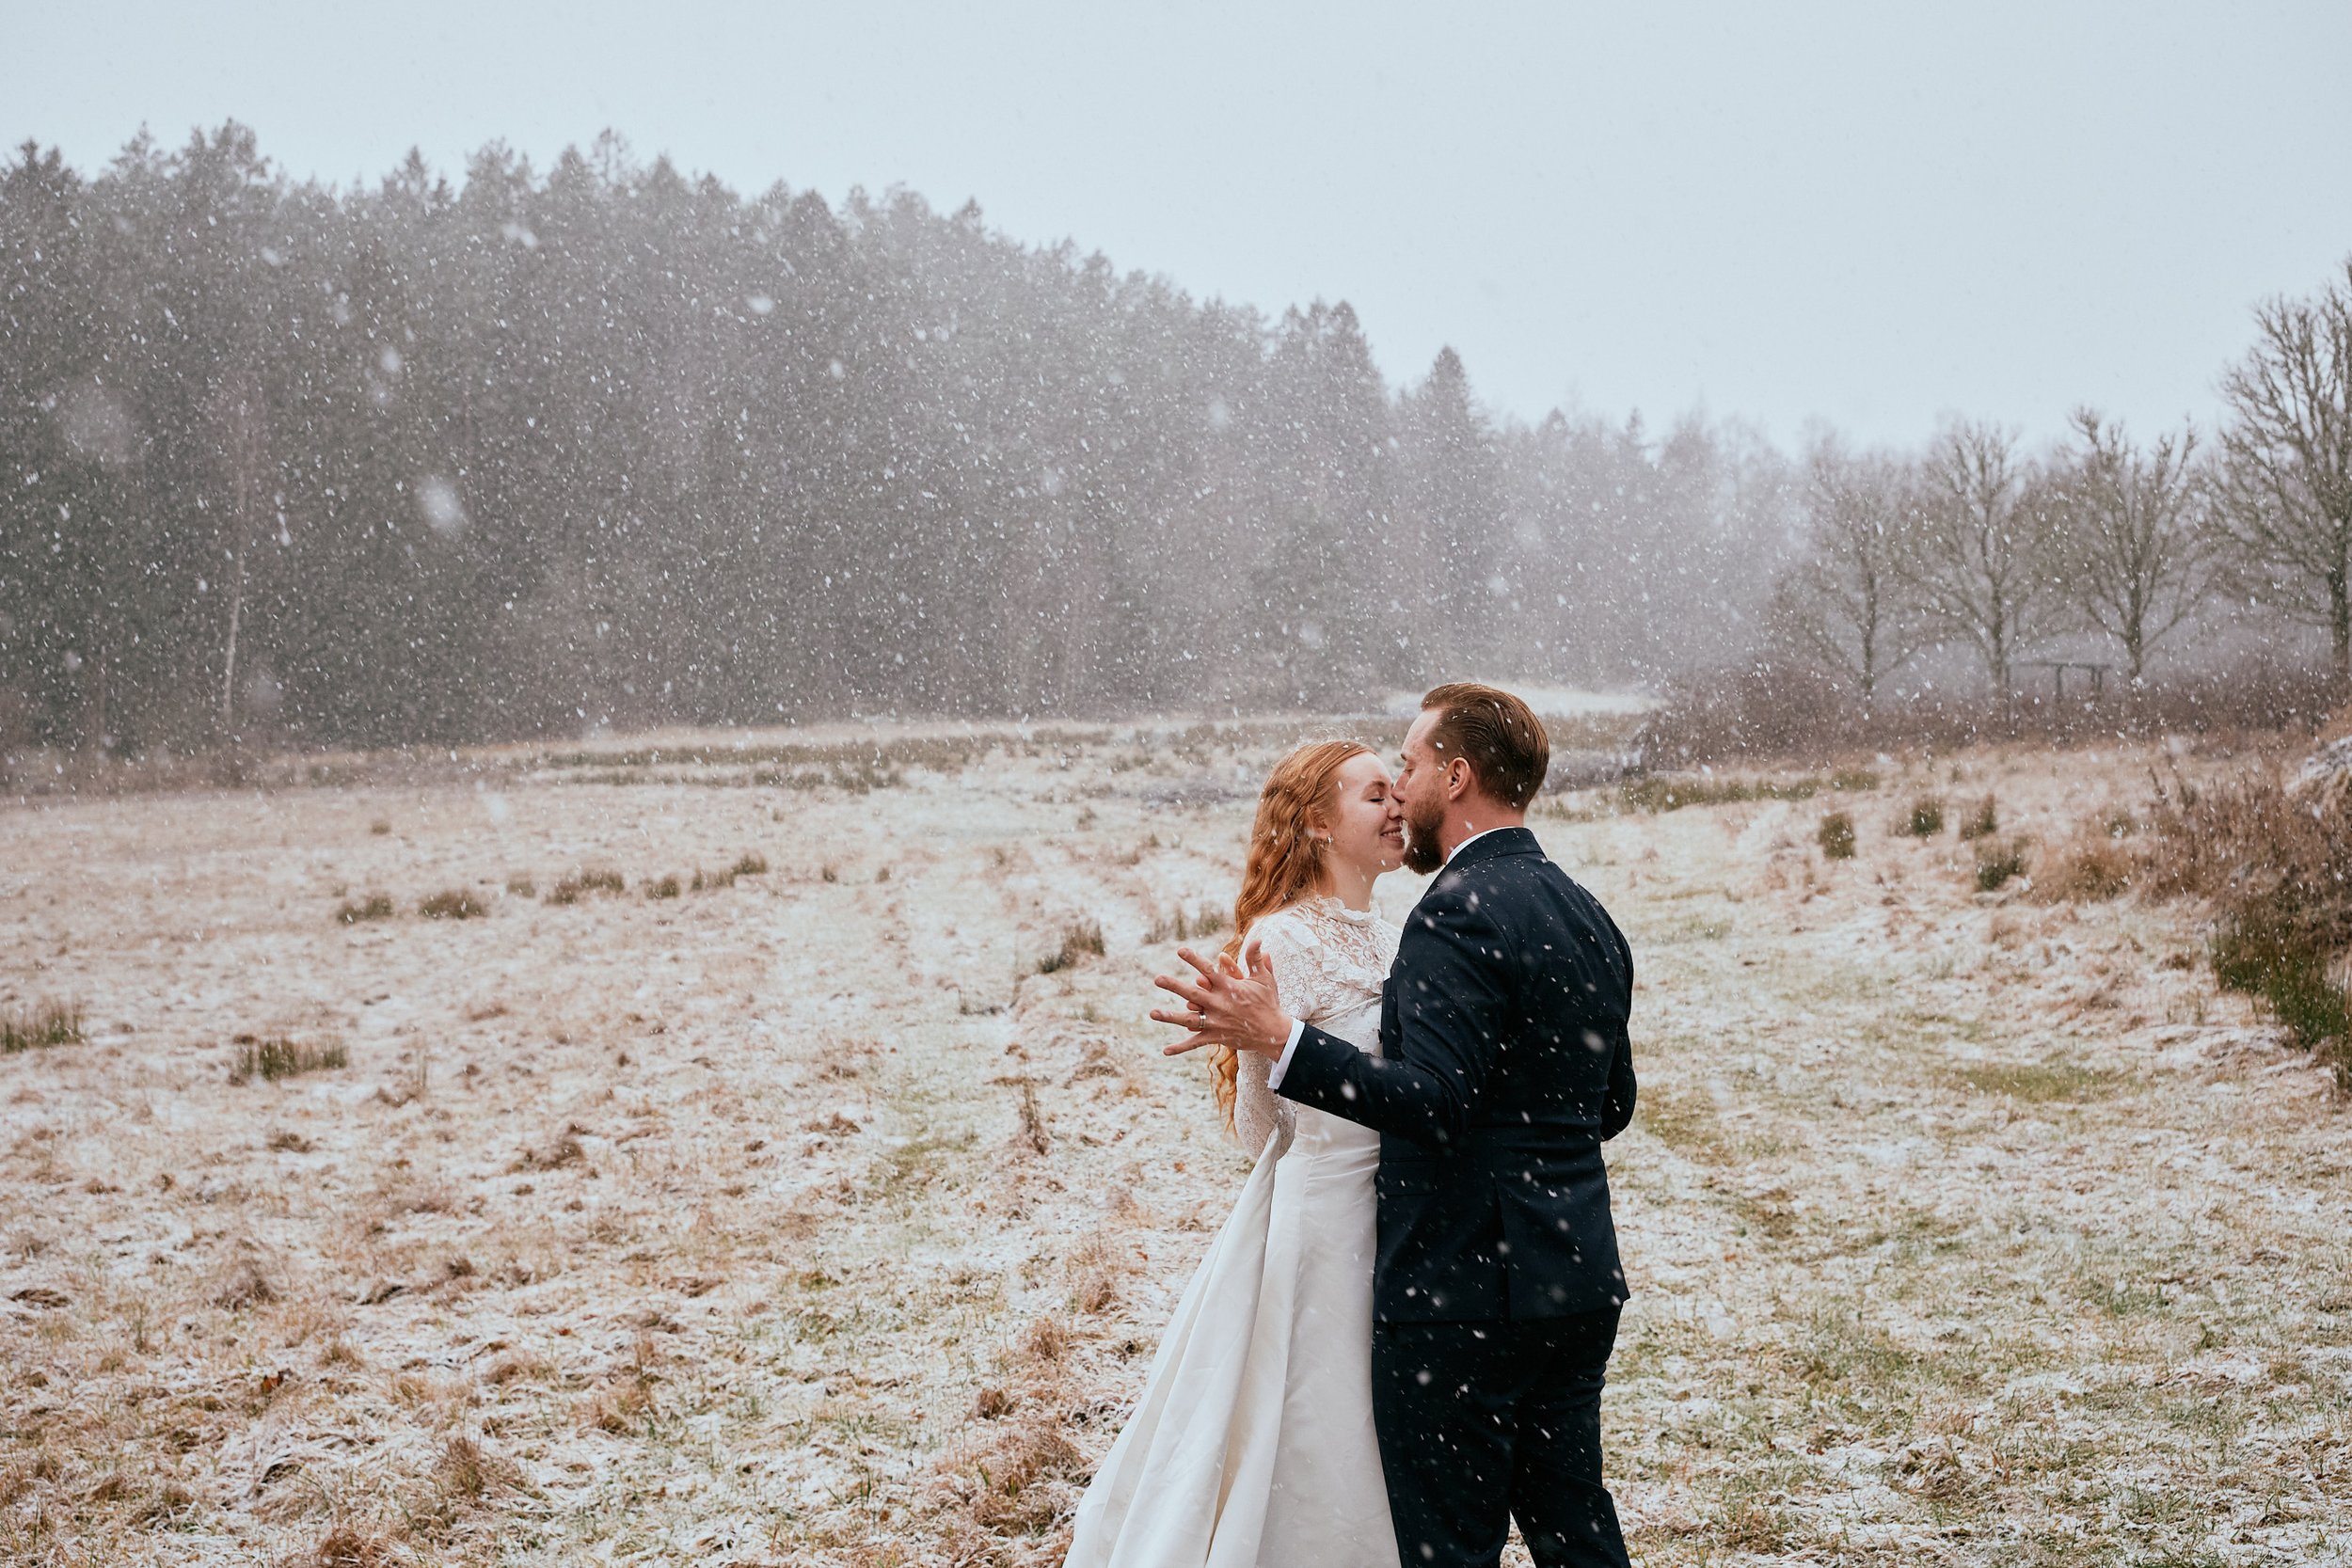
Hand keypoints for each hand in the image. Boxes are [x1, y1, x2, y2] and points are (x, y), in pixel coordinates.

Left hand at [1150, 944, 1292, 1057]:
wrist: (1274, 1032)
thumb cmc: (1269, 1003)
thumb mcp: (1264, 979)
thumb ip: (1255, 959)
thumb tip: (1257, 938)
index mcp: (1229, 988)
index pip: (1208, 970)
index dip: (1193, 959)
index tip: (1180, 950)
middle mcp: (1219, 1004)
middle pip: (1192, 993)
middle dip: (1174, 986)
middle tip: (1157, 979)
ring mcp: (1216, 1022)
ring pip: (1189, 1019)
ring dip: (1170, 1017)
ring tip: (1152, 1013)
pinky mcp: (1216, 1037)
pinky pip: (1195, 1043)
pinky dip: (1180, 1047)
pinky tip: (1165, 1051)